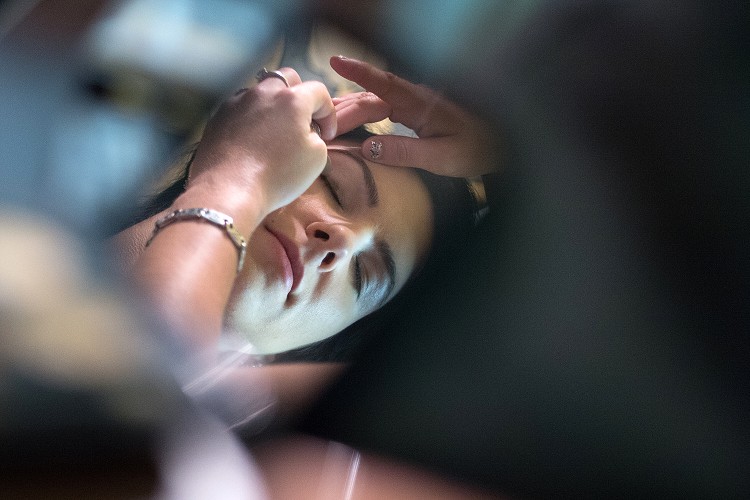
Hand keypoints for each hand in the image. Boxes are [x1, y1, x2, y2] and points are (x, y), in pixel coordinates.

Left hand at [188, 67, 336, 215]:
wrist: (228, 190)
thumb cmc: (277, 175)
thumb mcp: (316, 158)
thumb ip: (317, 137)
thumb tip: (307, 133)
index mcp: (292, 99)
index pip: (319, 92)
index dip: (328, 113)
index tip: (327, 136)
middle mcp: (263, 92)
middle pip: (288, 79)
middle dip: (299, 97)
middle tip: (301, 122)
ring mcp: (237, 101)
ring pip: (261, 92)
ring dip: (272, 106)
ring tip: (274, 132)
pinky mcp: (218, 116)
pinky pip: (240, 108)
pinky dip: (251, 119)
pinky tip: (251, 141)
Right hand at [330, 56, 499, 176]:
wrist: (500, 145)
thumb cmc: (477, 148)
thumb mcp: (441, 157)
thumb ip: (405, 152)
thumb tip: (368, 147)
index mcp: (421, 103)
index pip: (384, 84)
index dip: (359, 73)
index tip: (336, 61)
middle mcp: (415, 99)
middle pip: (370, 98)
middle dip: (342, 108)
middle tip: (318, 124)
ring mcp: (414, 105)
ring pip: (373, 102)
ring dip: (348, 109)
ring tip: (323, 119)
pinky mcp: (414, 113)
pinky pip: (380, 110)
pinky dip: (361, 114)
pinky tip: (348, 121)